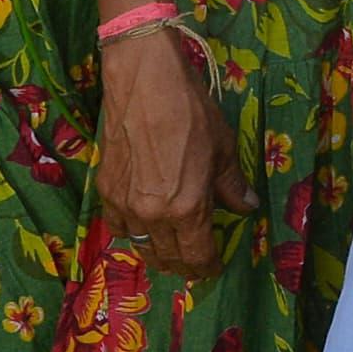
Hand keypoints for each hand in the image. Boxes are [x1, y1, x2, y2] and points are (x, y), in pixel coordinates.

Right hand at [95, 31, 249, 275]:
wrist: (145, 84)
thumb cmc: (191, 112)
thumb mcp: (223, 149)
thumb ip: (231, 186)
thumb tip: (247, 207)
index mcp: (187, 208)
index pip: (197, 254)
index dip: (208, 266)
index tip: (214, 267)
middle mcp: (152, 216)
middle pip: (167, 257)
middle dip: (184, 265)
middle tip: (195, 264)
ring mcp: (124, 205)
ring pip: (141, 246)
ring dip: (157, 253)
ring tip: (171, 251)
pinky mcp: (105, 191)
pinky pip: (119, 226)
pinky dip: (133, 233)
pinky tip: (143, 227)